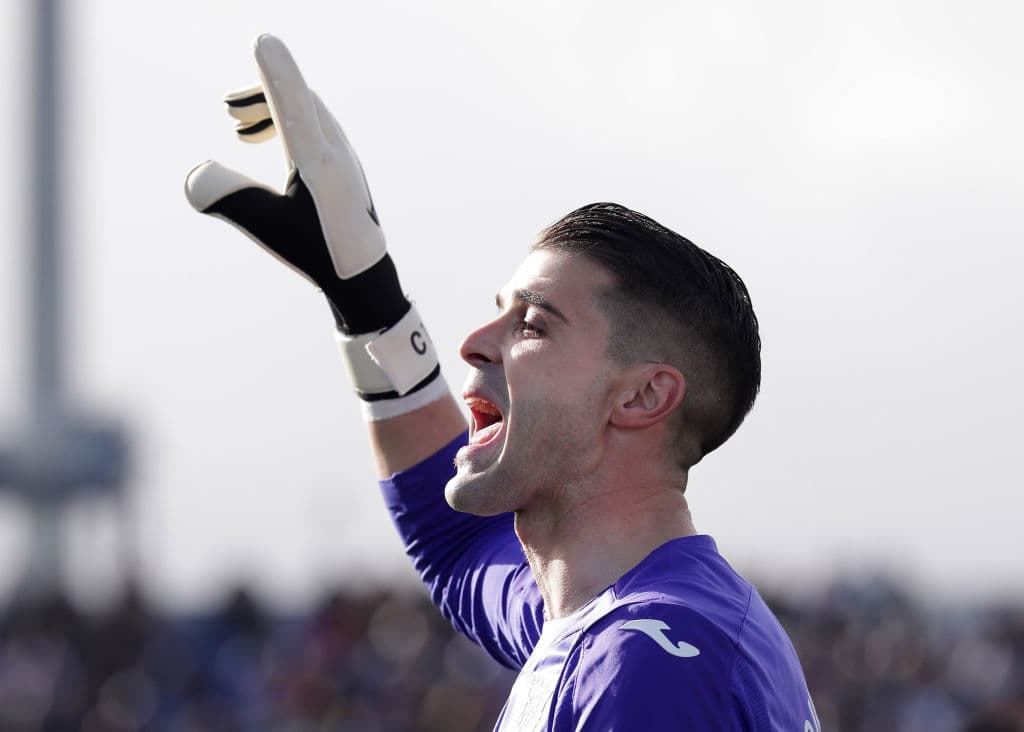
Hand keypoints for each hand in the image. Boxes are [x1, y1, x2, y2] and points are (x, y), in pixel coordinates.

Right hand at [184, 34, 406, 334]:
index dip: (276, 71)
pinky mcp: (348, 171)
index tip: (263, 42)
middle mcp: (337, 152)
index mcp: (318, 160)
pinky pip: (319, 131)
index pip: (293, 101)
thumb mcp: (263, 225)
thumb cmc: (315, 252)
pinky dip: (291, 128)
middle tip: (228, 110)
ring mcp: (346, 159)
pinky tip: (275, 154)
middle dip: (261, 96)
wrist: (363, 277)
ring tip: (241, 130)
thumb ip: (225, 196)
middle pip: (300, 100)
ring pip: (310, 115)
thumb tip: (193, 173)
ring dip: (274, 112)